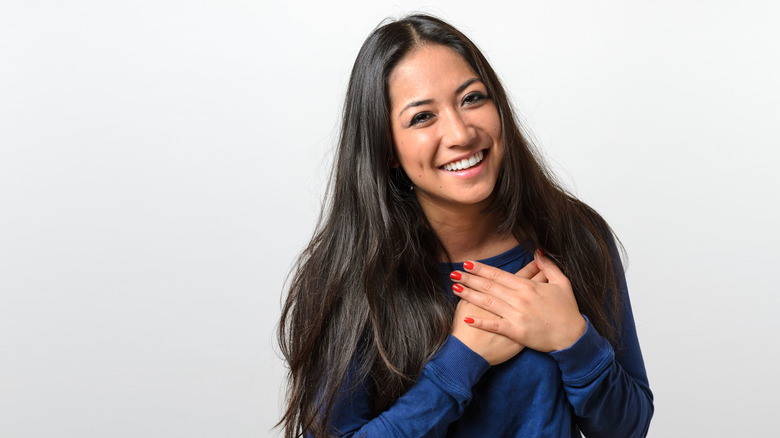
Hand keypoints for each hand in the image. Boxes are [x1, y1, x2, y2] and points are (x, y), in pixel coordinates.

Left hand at [450, 251, 586, 352]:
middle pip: (489, 287)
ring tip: (455, 288)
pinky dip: (480, 322)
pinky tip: (466, 318)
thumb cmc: (568, 311)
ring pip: (488, 303)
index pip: (499, 275)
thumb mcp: (562, 283)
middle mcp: (519, 299)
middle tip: (453, 273)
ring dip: (469, 295)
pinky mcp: (516, 332)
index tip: (467, 264)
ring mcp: (517, 315)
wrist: (572, 338)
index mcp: (528, 287)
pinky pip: (494, 325)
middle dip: (469, 279)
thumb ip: (549, 266)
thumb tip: (538, 251)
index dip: (481, 269)